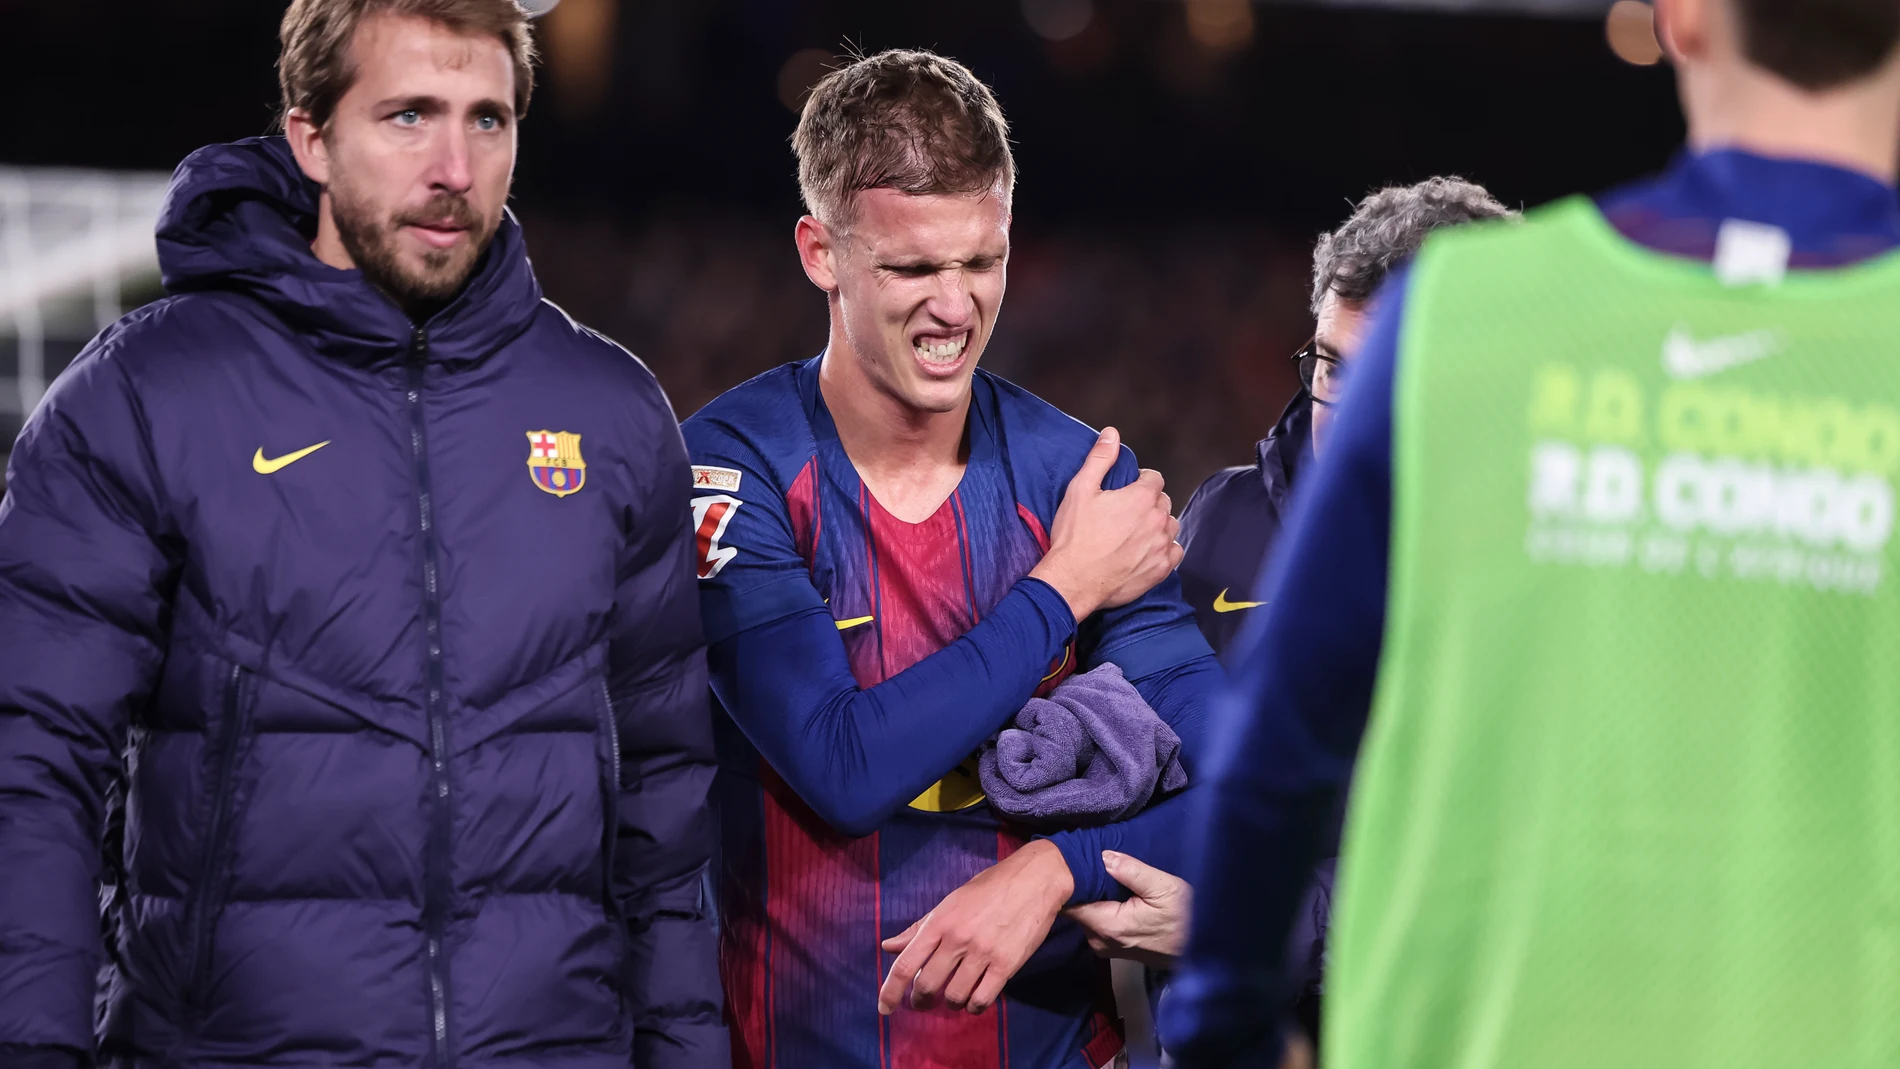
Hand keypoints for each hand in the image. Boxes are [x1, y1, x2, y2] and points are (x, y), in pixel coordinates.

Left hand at [878, 839, 1074, 1015]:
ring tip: (954, 995)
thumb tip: (888, 946)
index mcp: (940, 922)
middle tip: (924, 1002)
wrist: (1034, 880)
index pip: (906, 964)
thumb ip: (919, 928)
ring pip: (954, 997)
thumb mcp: (950, 902)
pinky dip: (974, 1006)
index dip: (890, 991)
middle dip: (921, 1000)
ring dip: (950, 1003)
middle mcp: (957, 939)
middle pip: (927, 985)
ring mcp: (983, 953)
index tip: (883, 1008)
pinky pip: (982, 1000)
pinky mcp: (1007, 965)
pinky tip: (974, 999)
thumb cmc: (989, 888)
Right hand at [1029, 427, 1182, 618]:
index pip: (1155, 479)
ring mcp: (1162, 546)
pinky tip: (1147, 551)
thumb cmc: (1074, 536)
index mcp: (1142, 497)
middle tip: (1126, 513)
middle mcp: (1158, 520)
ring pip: (1171, 526)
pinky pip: (1174, 552)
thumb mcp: (1080, 490)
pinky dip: (1164, 549)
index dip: (1141, 481)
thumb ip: (1100, 459)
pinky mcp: (1161, 569)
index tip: (1127, 490)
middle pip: (1164, 502)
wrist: (1073, 580)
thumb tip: (1112, 433)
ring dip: (1158, 525)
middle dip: (1149, 503)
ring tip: (1136, 532)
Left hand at [1063, 850, 1190, 968]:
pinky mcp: (1115, 951)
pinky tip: (1114, 895)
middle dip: (1080, 888)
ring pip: (1086, 917)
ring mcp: (1107, 949)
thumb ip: (1132, 871)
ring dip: (1092, 898)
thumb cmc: (1186, 917)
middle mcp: (1101, 941)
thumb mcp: (1165, 888)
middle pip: (1076, 910)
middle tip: (1088, 863)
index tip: (1070, 863)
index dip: (1068, 882)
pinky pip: (1097, 925)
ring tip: (1102, 877)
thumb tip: (1103, 856)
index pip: (1070, 904)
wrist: (1205, 951)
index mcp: (1108, 926)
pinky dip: (1101, 909)